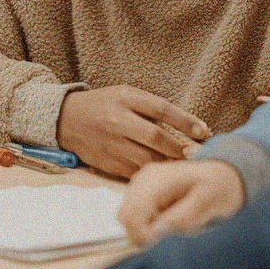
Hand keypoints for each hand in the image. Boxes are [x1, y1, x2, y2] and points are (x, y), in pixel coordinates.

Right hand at [57, 85, 209, 178]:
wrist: (65, 119)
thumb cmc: (104, 105)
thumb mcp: (125, 94)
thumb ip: (151, 107)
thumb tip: (188, 127)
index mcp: (125, 98)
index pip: (161, 109)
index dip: (186, 121)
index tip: (204, 131)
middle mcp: (117, 120)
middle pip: (156, 138)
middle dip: (179, 149)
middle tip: (195, 155)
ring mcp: (111, 143)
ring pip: (147, 160)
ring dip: (168, 165)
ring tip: (183, 166)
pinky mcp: (106, 163)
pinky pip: (134, 172)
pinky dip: (151, 174)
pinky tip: (161, 174)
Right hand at [118, 159, 245, 244]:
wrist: (223, 173)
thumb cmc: (219, 187)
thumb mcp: (208, 204)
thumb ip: (182, 218)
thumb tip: (154, 233)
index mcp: (157, 179)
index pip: (131, 215)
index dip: (142, 236)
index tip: (163, 244)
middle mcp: (143, 179)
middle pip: (125, 217)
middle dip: (145, 232)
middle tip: (171, 235)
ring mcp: (141, 183)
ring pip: (129, 218)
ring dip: (148, 228)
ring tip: (173, 224)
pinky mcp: (143, 191)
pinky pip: (136, 214)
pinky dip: (150, 223)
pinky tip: (169, 219)